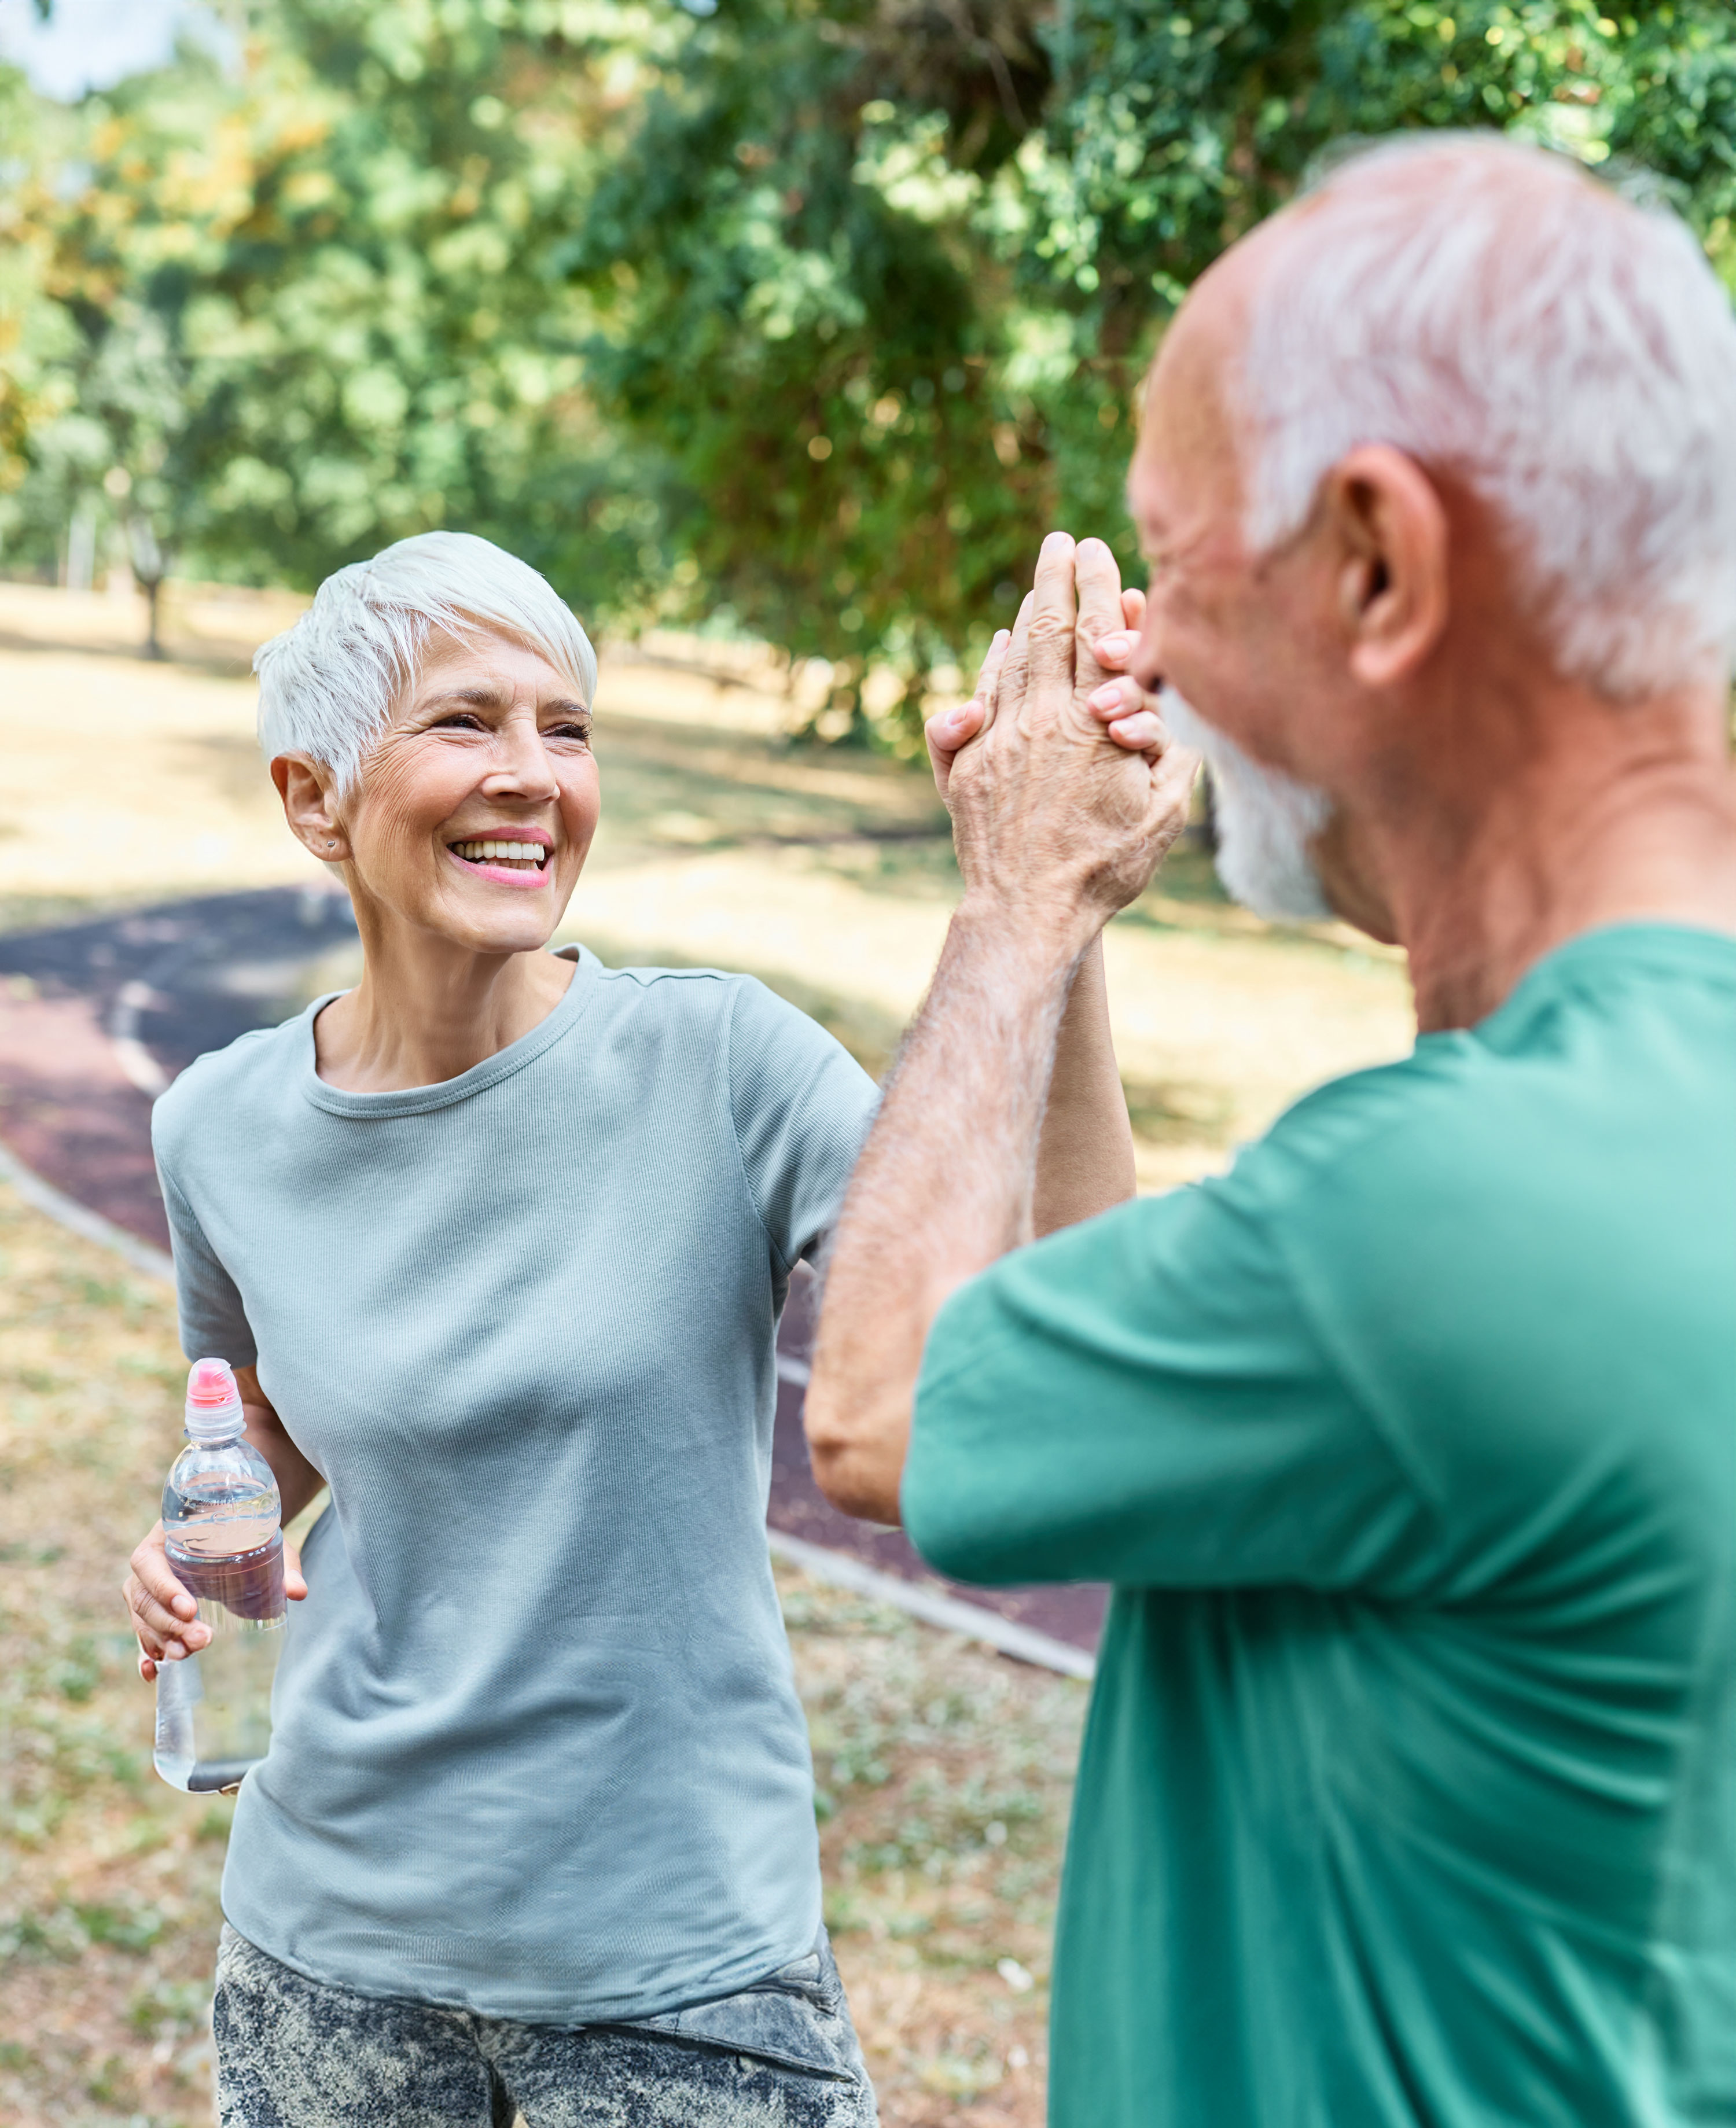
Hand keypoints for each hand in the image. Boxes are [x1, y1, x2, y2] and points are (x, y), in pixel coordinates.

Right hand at [126, 1519, 307, 1682]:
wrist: (237, 1530)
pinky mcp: (154, 1610)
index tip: (191, 1608)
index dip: (163, 1587)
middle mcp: (150, 1561)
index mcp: (166, 1534)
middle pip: (143, 1597)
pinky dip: (145, 1654)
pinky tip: (152, 1673)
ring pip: (141, 1618)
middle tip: (203, 1640)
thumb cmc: (246, 1531)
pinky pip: (141, 1633)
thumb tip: (297, 1592)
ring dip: (161, 1640)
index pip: (148, 1561)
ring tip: (187, 1655)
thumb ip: (282, 1563)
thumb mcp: (264, 1539)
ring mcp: (147, 1587)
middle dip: (169, 1624)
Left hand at [926, 531, 1198, 938]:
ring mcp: (999, 739)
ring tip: (1039, 583)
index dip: (1100, 588)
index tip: (1098, 549)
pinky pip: (977, 699)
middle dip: (1057, 579)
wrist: (1027, 912)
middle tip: (1061, 541)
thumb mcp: (1163, 811)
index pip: (1099, 636)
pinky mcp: (968, 766)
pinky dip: (991, 667)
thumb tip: (1157, 705)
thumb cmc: (1106, 867)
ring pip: (1012, 659)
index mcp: (1094, 724)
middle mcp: (1042, 719)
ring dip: (1027, 615)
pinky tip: (999, 647)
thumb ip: (1169, 751)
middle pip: (1049, 629)